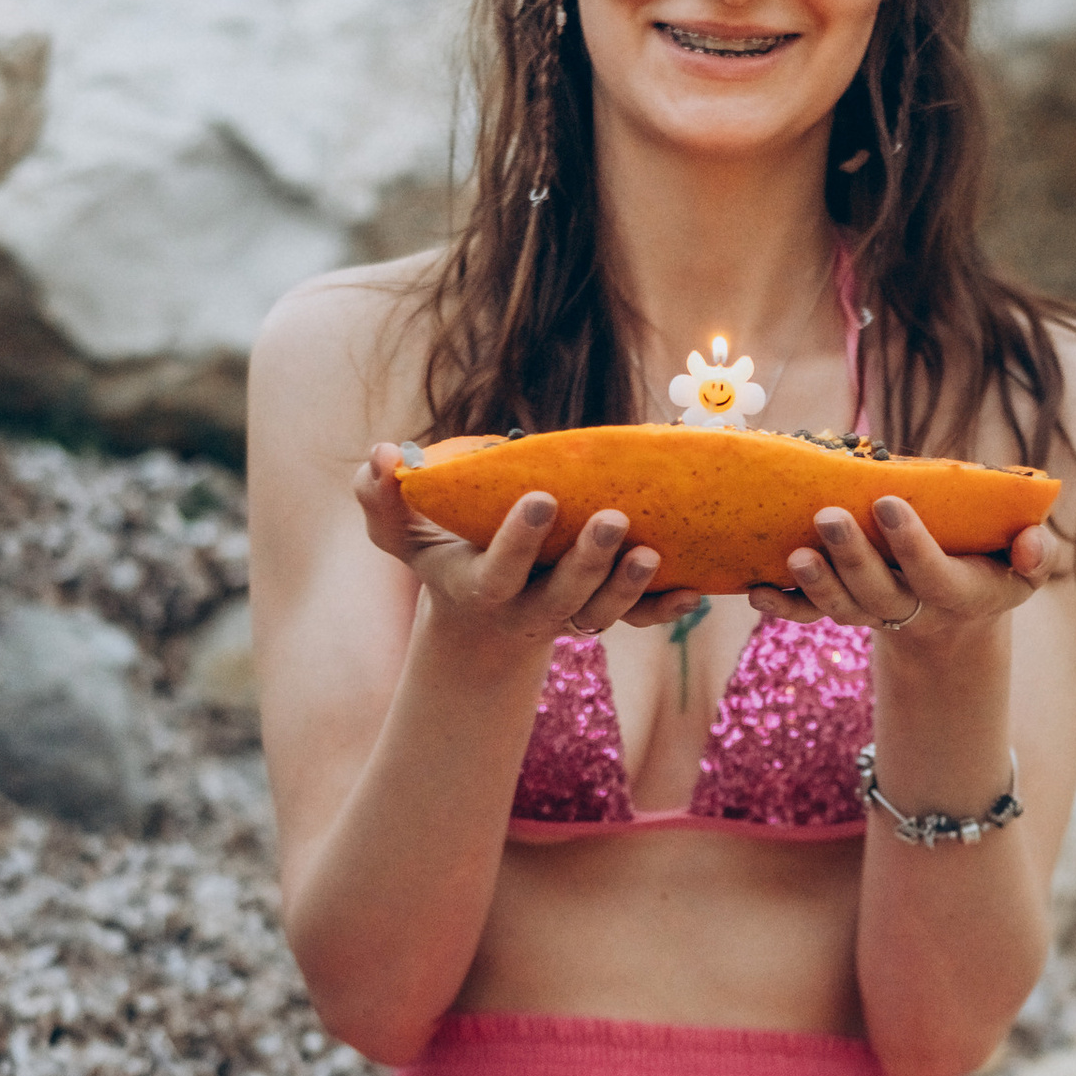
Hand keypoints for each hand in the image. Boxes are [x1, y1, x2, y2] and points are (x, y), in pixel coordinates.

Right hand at [354, 445, 671, 642]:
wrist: (479, 604)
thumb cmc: (440, 549)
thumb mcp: (400, 529)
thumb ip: (380, 496)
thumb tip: (381, 455)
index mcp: (478, 589)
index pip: (498, 573)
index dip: (519, 542)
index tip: (542, 498)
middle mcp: (526, 610)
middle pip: (561, 599)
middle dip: (588, 564)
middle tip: (614, 520)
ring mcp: (568, 614)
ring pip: (602, 614)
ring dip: (630, 588)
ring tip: (651, 551)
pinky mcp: (603, 612)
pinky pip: (639, 620)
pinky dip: (665, 610)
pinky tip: (695, 590)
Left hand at [762, 494, 1055, 639]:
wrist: (953, 609)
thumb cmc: (992, 569)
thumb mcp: (1025, 569)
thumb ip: (1036, 555)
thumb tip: (1033, 542)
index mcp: (957, 592)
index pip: (932, 573)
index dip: (911, 543)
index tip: (888, 502)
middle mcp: (910, 606)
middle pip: (878, 593)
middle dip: (852, 558)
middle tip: (828, 518)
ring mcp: (871, 610)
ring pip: (840, 606)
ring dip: (814, 585)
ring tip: (795, 554)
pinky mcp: (841, 607)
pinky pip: (808, 614)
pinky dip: (782, 605)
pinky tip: (755, 589)